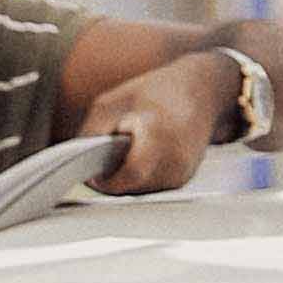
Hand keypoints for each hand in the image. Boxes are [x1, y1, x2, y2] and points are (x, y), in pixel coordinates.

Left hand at [81, 51, 239, 198]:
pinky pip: (152, 188)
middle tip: (105, 158)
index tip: (94, 174)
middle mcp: (175, 159)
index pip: (130, 175)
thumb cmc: (155, 92)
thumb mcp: (111, 103)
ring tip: (128, 150)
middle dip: (114, 178)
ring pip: (141, 191)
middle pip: (131, 187)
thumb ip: (92, 134)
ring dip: (126, 178)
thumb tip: (81, 167)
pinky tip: (141, 154)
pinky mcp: (185, 179)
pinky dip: (141, 177)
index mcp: (158, 135)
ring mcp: (182, 172)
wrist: (202, 91)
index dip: (108, 181)